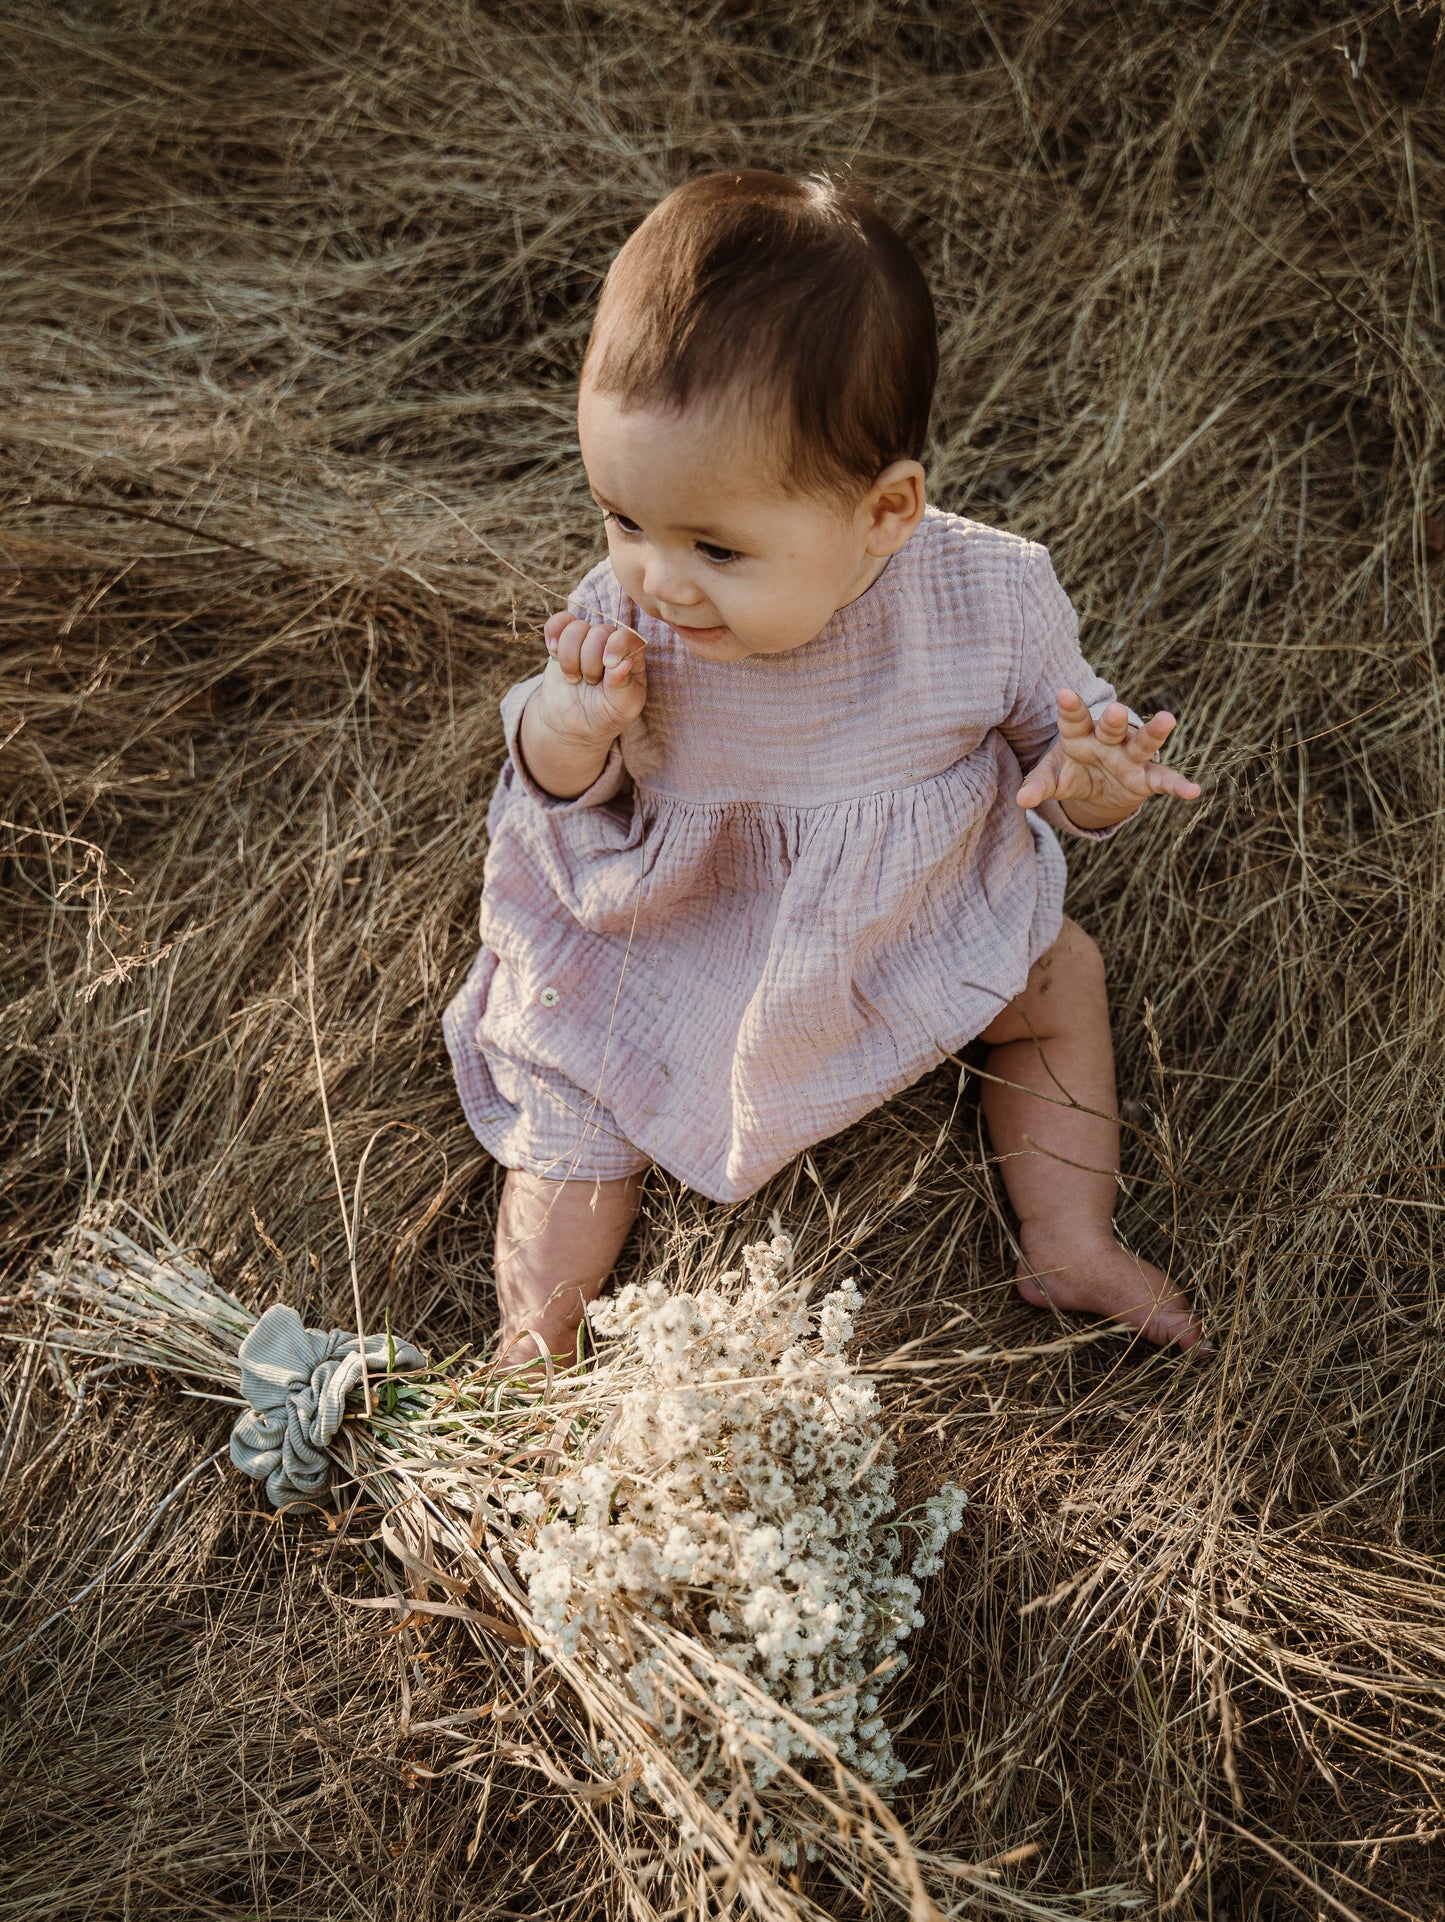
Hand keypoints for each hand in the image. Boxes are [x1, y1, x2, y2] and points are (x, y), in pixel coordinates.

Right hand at [534, 611, 646, 746]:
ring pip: (575, 628)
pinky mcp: (563, 640)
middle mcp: (610, 643)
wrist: (575, 724)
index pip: (627, 635)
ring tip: (574, 678)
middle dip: (590, 662)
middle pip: (599, 632)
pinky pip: (557, 622)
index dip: (616, 645)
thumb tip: (624, 663)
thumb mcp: (621, 708)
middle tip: (590, 682)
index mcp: (631, 656)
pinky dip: (553, 634)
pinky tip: (554, 652)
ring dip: (570, 657)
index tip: (607, 665)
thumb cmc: (605, 715)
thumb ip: (623, 685)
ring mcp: (586, 640)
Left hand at [1016, 690, 1200, 830]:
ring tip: (1168, 718)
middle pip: (1111, 728)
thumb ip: (1038, 785)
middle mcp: (1108, 742)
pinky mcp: (1147, 778)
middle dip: (1113, 720)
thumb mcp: (1052, 778)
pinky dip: (1178, 786)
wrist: (1096, 788)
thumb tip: (1021, 800)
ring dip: (1154, 732)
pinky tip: (1193, 791)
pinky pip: (1164, 780)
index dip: (1070, 708)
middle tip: (1114, 709)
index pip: (1074, 720)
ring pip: (1143, 743)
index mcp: (1080, 736)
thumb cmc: (1071, 772)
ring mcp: (1130, 758)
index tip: (1064, 693)